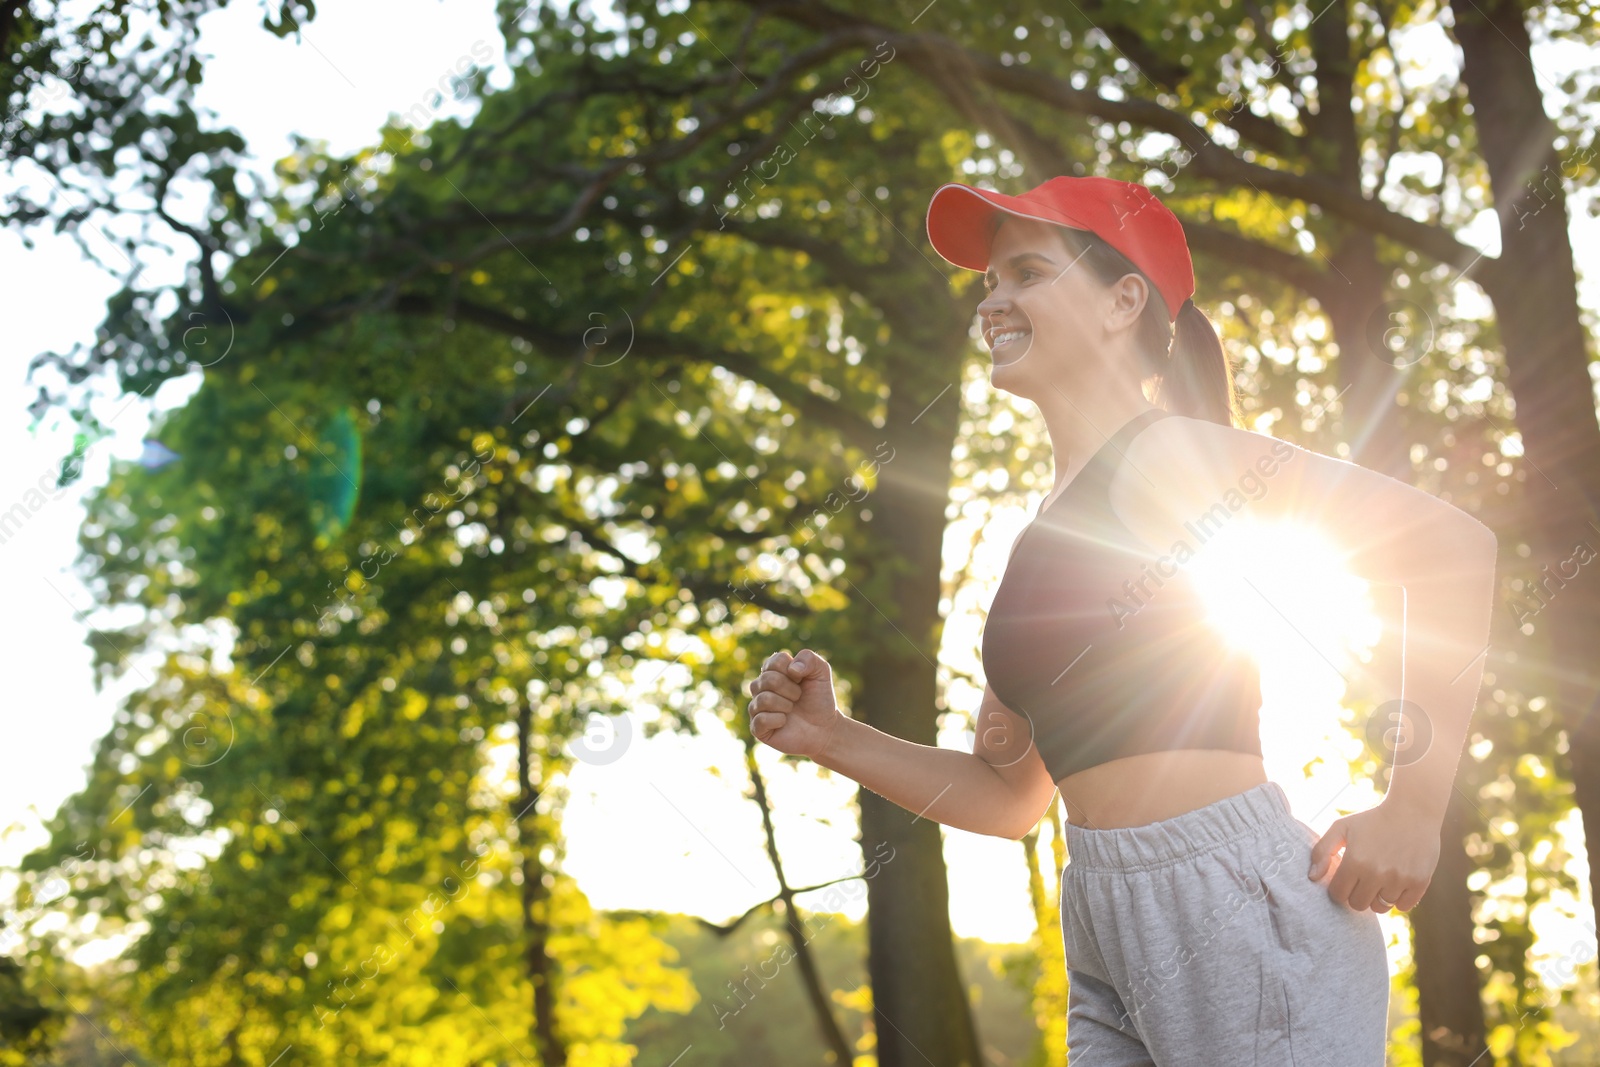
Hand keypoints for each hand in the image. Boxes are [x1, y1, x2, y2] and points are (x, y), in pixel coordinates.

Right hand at [746, 648, 840, 758]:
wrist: (824, 728)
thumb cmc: (820, 698)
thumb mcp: (821, 672)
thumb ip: (809, 659)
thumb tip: (792, 669)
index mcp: (772, 670)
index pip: (775, 661)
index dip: (793, 671)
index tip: (801, 680)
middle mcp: (760, 687)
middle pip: (768, 679)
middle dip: (791, 690)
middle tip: (798, 697)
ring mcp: (756, 707)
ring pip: (764, 699)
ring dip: (786, 705)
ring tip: (791, 709)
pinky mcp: (756, 727)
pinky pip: (761, 719)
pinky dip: (779, 720)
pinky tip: (784, 722)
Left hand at [1307, 799, 1440, 912]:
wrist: (1412, 811)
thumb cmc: (1372, 820)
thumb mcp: (1341, 827)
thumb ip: (1322, 851)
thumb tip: (1312, 877)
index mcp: (1355, 861)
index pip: (1338, 894)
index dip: (1339, 888)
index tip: (1345, 879)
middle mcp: (1377, 873)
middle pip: (1358, 905)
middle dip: (1356, 895)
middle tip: (1362, 881)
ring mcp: (1399, 879)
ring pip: (1380, 907)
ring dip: (1377, 898)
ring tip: (1379, 881)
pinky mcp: (1419, 882)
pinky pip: (1403, 906)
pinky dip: (1398, 899)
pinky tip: (1396, 883)